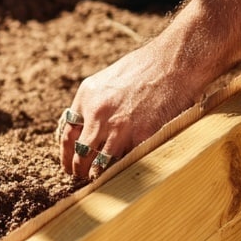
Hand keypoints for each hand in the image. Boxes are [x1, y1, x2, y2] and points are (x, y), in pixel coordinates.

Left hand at [58, 42, 197, 179]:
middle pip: (80, 152)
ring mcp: (120, 127)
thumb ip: (93, 104)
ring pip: (100, 162)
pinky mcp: (142, 136)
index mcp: (87, 98)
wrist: (174, 61)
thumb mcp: (106, 80)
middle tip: (80, 177)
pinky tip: (121, 173)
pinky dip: (123, 168)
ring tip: (98, 179)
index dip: (65, 155)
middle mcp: (98, 113)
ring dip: (98, 173)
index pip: (66, 135)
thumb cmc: (144, 68)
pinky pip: (127, 160)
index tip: (68, 165)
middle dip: (78, 169)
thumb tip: (85, 129)